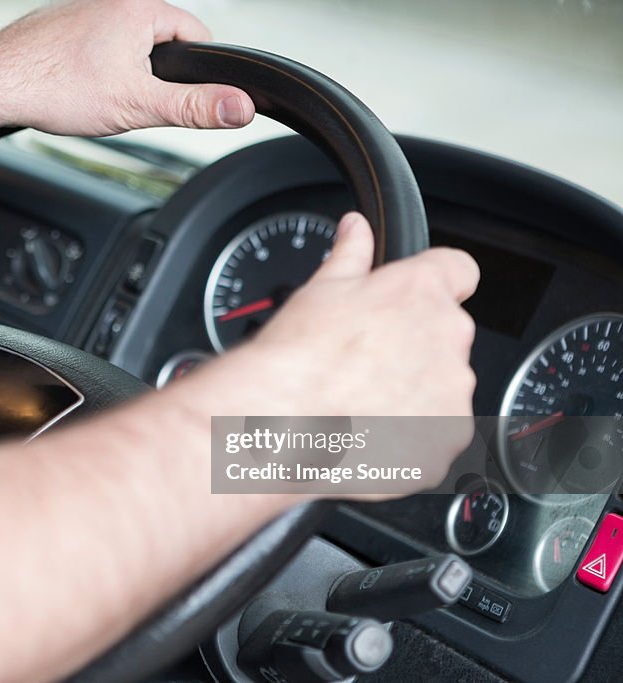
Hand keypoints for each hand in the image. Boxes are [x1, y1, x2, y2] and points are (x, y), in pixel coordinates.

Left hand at [0, 0, 255, 135]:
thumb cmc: (53, 87)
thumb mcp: (138, 105)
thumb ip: (194, 107)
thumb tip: (239, 106)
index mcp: (140, 8)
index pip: (197, 34)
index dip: (198, 73)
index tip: (185, 98)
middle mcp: (113, 1)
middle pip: (160, 43)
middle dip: (153, 77)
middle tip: (130, 103)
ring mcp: (85, 10)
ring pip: (125, 48)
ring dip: (122, 75)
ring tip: (96, 98)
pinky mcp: (62, 26)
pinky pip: (95, 50)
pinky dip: (92, 72)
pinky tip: (76, 91)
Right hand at [183, 212, 479, 500]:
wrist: (287, 424)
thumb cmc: (299, 358)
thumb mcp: (320, 290)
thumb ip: (351, 254)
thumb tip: (356, 228)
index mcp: (421, 292)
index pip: (458, 270)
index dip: (436, 282)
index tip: (416, 299)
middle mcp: (449, 338)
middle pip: (445, 335)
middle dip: (414, 346)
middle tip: (367, 361)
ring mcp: (453, 393)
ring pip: (443, 386)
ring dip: (414, 391)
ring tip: (363, 401)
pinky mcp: (448, 438)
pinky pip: (438, 432)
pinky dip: (412, 433)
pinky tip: (371, 430)